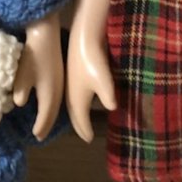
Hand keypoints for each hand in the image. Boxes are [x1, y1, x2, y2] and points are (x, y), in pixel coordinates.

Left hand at [12, 13, 62, 140]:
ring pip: (56, 105)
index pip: (45, 117)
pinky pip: (57, 97)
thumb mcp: (21, 76)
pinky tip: (47, 104)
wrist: (46, 34)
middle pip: (53, 113)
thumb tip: (19, 104)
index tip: (35, 137)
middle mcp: (58, 91)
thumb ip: (20, 93)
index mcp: (50, 94)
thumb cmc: (33, 56)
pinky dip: (52, 105)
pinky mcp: (60, 74)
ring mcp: (61, 82)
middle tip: (40, 136)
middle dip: (47, 125)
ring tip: (43, 124)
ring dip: (50, 116)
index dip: (40, 127)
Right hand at [65, 29, 116, 143]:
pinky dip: (76, 105)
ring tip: (82, 121)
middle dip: (79, 126)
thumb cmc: (93, 63)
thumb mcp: (105, 82)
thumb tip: (113, 108)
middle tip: (85, 135)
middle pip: (74, 116)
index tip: (90, 140)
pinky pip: (72, 97)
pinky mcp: (71, 76)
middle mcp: (70, 95)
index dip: (86, 131)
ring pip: (71, 106)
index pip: (81, 121)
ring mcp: (69, 85)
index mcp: (77, 101)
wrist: (82, 41)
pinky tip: (82, 100)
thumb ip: (109, 97)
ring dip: (76, 115)